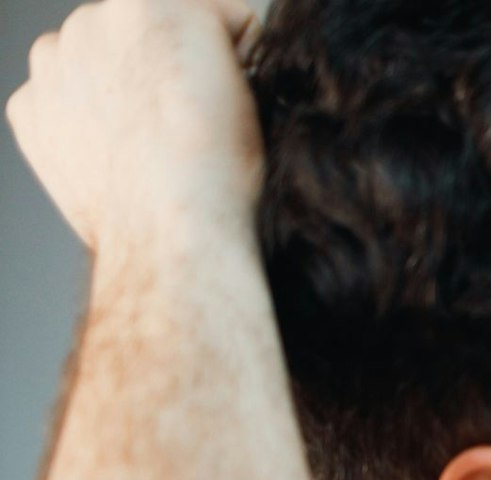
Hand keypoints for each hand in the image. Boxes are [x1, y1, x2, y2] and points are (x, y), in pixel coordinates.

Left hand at [6, 0, 263, 252]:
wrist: (169, 234)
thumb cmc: (216, 169)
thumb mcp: (249, 87)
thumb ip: (218, 47)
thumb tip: (208, 60)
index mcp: (151, 3)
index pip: (214, 15)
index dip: (232, 56)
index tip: (231, 93)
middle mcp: (89, 21)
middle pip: (143, 32)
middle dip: (162, 65)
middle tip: (188, 121)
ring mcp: (50, 67)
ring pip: (94, 60)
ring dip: (118, 87)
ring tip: (150, 140)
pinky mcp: (28, 109)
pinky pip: (61, 100)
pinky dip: (84, 122)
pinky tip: (116, 154)